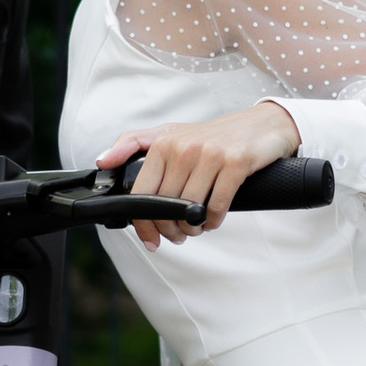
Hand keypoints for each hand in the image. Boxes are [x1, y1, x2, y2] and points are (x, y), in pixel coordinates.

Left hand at [101, 99, 296, 247]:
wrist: (263, 125)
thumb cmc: (213, 135)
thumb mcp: (171, 133)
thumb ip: (132, 143)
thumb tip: (102, 161)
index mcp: (163, 143)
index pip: (142, 194)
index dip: (144, 225)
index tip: (151, 240)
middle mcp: (184, 147)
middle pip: (166, 207)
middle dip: (170, 231)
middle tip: (179, 237)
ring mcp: (210, 154)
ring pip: (190, 209)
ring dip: (193, 229)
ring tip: (197, 228)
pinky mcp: (236, 162)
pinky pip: (217, 205)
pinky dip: (213, 221)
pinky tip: (213, 220)